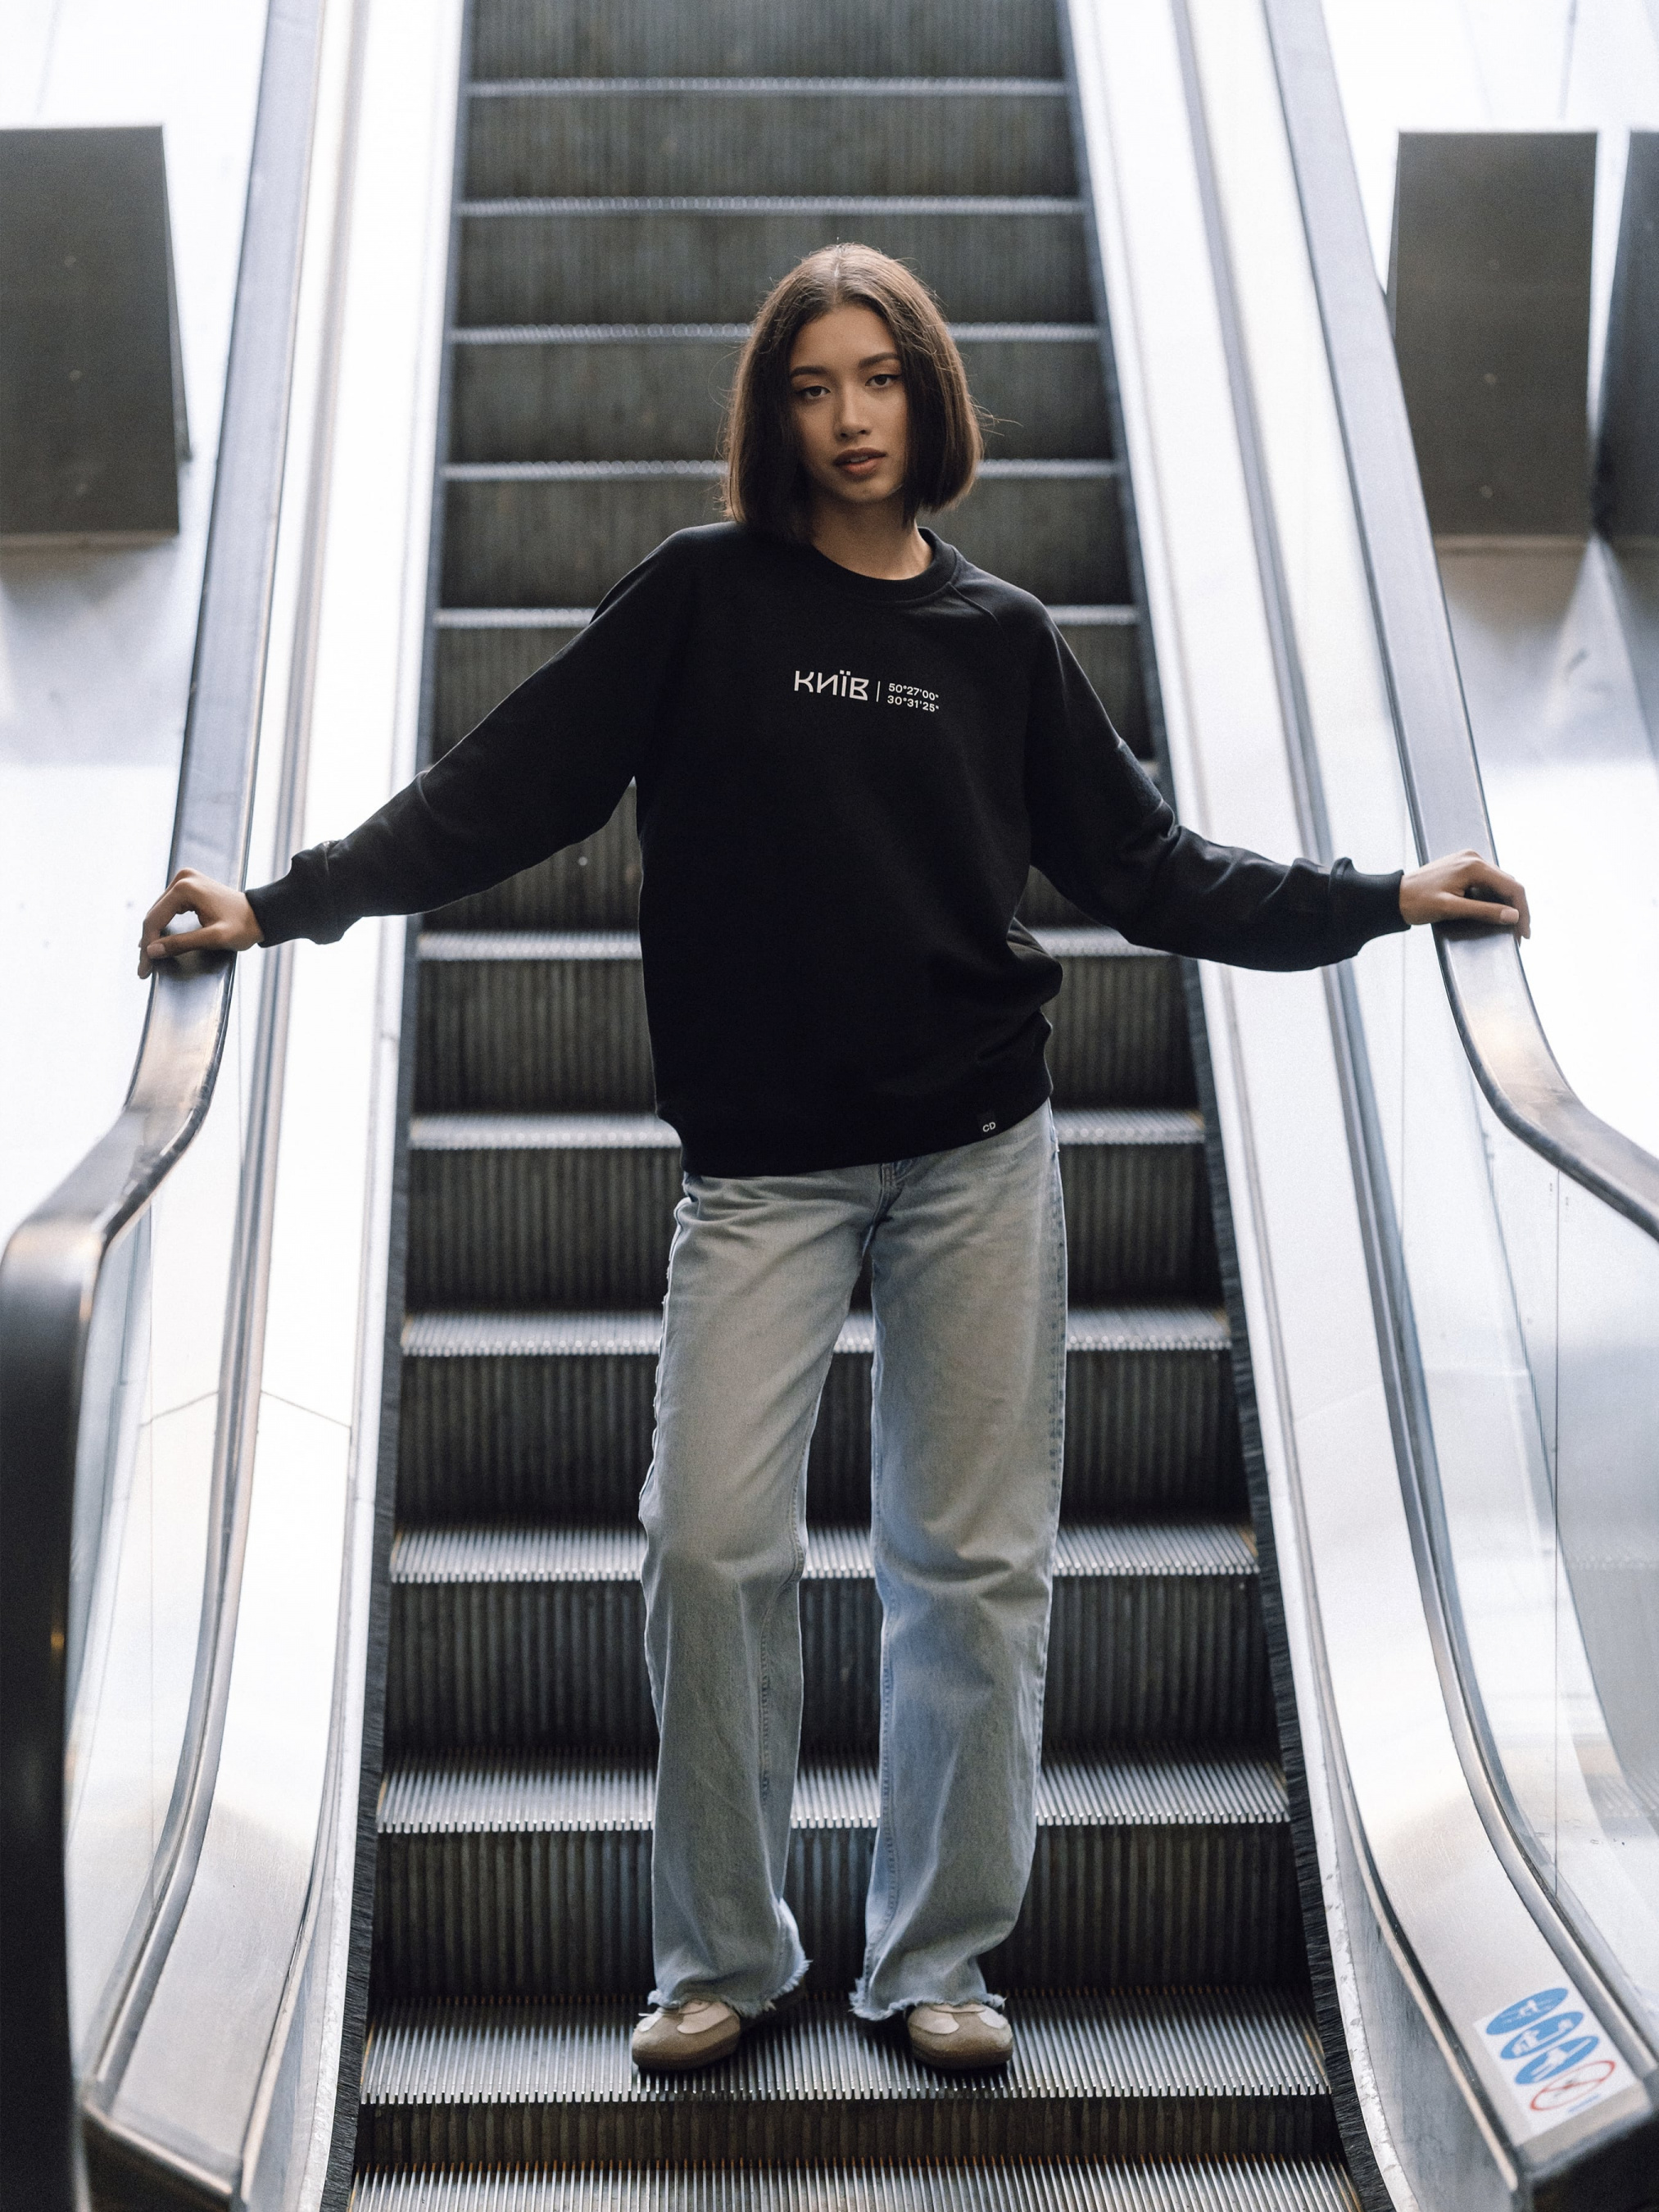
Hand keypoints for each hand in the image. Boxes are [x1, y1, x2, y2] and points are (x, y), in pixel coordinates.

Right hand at [138, 868, 262, 977]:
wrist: (261, 915)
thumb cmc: (244, 926)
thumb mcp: (214, 938)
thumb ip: (182, 943)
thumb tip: (151, 951)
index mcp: (185, 887)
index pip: (155, 919)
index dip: (148, 946)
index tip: (144, 968)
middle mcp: (182, 879)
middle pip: (154, 915)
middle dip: (148, 943)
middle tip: (143, 969)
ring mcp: (185, 881)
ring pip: (159, 912)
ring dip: (153, 936)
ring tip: (148, 960)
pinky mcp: (189, 886)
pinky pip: (169, 909)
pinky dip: (163, 926)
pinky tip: (157, 942)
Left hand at [1400, 849, 1529, 938]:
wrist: (1394, 897)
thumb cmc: (1417, 903)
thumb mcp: (1451, 909)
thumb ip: (1483, 911)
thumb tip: (1513, 916)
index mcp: (1474, 865)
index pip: (1511, 886)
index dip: (1522, 911)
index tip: (1523, 933)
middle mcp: (1474, 858)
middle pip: (1508, 884)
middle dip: (1517, 910)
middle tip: (1519, 935)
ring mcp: (1469, 861)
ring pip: (1499, 883)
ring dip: (1507, 905)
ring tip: (1510, 927)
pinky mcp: (1463, 867)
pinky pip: (1487, 882)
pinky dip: (1494, 898)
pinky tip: (1496, 913)